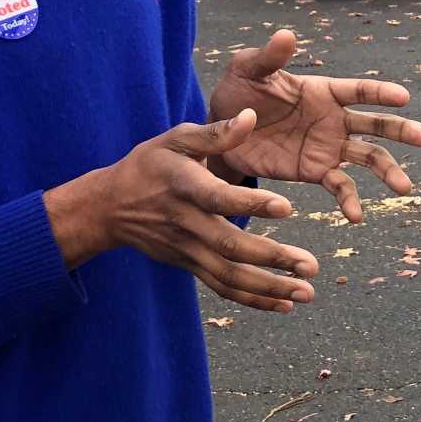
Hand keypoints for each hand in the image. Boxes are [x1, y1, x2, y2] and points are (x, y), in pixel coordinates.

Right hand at [45, 111, 319, 313]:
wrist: (109, 207)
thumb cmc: (150, 165)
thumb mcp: (176, 139)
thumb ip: (215, 134)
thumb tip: (251, 117)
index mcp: (184, 186)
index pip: (218, 198)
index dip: (251, 204)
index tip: (287, 208)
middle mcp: (186, 223)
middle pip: (230, 246)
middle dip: (272, 259)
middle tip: (311, 267)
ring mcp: (187, 250)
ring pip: (229, 276)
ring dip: (269, 288)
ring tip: (306, 293)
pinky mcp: (189, 265)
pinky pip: (222, 287)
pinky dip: (253, 300)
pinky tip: (284, 304)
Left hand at [207, 29, 420, 221]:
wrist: (222, 133)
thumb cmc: (238, 92)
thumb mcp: (247, 70)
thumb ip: (269, 57)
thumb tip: (287, 34)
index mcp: (324, 91)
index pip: (359, 91)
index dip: (380, 93)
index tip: (403, 98)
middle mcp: (334, 119)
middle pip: (375, 124)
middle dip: (400, 130)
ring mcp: (329, 147)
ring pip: (368, 158)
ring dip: (388, 171)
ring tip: (403, 188)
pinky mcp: (316, 171)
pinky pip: (340, 186)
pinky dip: (350, 201)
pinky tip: (356, 216)